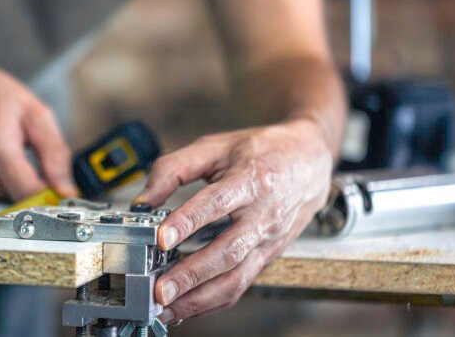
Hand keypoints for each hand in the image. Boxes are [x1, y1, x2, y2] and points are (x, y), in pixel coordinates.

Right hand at [0, 50, 77, 201]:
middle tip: (24, 158)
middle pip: (15, 199)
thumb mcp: (35, 112)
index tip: (59, 193)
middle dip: (28, 184)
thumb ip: (56, 153)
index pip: (28, 193)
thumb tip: (66, 190)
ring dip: (8, 184)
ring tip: (0, 154)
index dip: (49, 196)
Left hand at [134, 119, 333, 320]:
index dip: (188, 221)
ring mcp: (269, 240)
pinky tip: (188, 308)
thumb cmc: (264, 152)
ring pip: (237, 277)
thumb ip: (174, 168)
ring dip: (200, 298)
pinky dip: (213, 301)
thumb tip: (143, 200)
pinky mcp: (268, 257)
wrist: (311, 161)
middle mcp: (264, 214)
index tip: (161, 238)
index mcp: (252, 179)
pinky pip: (241, 285)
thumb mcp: (217, 146)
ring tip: (168, 308)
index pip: (217, 202)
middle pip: (228, 251)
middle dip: (192, 274)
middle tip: (161, 289)